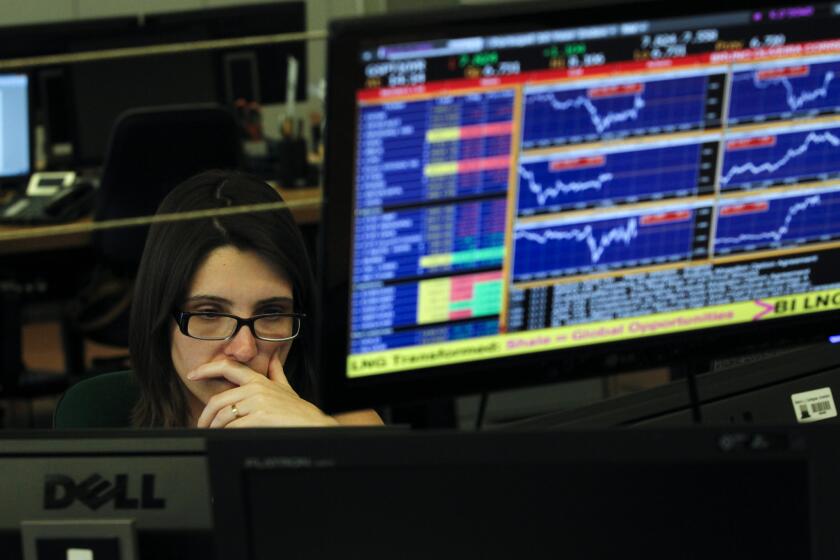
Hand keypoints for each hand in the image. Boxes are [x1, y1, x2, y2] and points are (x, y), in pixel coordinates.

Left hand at [189, 351, 337, 427]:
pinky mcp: (259, 417)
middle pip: (218, 400)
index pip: (227, 368)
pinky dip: (226, 432)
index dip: (206, 369)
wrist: (312, 425)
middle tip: (202, 424)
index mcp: (259, 380)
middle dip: (206, 415)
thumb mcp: (286, 387)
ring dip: (214, 427)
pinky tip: (227, 436)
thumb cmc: (299, 410)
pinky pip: (233, 426)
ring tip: (213, 434)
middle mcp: (256, 388)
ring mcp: (257, 402)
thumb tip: (274, 357)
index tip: (193, 374)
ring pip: (223, 415)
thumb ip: (276, 372)